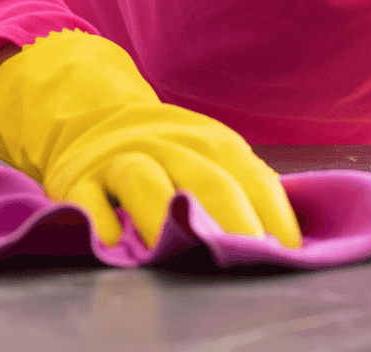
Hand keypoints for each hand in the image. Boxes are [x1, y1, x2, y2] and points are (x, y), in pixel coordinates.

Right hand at [0, 29, 301, 247]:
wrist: (95, 115)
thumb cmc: (170, 149)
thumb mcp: (211, 153)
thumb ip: (244, 184)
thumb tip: (289, 231)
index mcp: (212, 142)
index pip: (251, 177)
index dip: (272, 214)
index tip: (287, 251)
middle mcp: (171, 146)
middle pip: (207, 178)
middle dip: (231, 219)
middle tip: (246, 256)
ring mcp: (124, 159)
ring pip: (145, 179)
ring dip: (162, 213)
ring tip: (180, 249)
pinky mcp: (80, 178)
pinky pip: (88, 196)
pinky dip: (99, 218)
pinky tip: (113, 244)